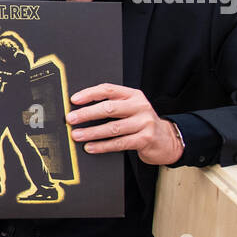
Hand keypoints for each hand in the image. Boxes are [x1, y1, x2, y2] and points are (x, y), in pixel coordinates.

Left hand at [67, 83, 184, 165]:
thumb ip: (112, 106)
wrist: (166, 139)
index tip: (74, 100)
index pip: (108, 90)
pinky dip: (102, 146)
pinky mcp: (145, 139)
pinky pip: (119, 143)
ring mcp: (144, 123)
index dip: (90, 94)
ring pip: (113, 128)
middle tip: (71, 119)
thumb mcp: (130, 109)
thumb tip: (80, 110)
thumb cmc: (141, 122)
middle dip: (87, 114)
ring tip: (77, 135)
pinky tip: (90, 147)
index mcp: (133, 95)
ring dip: (91, 132)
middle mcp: (140, 106)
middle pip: (109, 108)